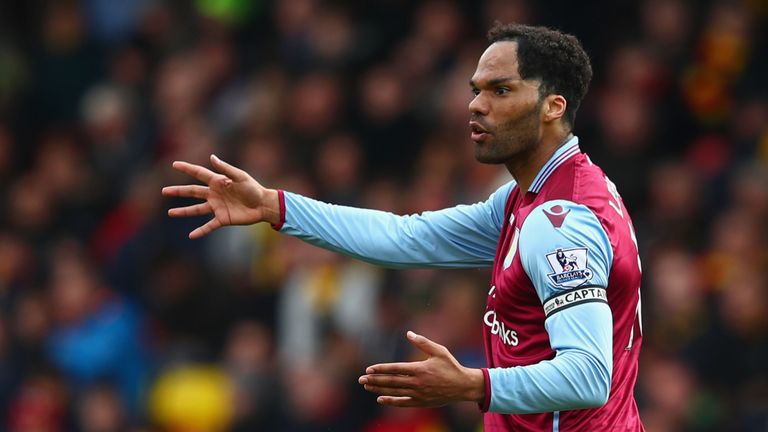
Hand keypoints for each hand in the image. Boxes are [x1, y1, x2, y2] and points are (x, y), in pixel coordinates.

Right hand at [162, 154, 280, 238]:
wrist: (263, 205)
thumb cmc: (253, 188)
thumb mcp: (240, 176)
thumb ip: (225, 169)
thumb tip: (211, 157)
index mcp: (218, 182)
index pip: (199, 174)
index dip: (187, 168)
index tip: (174, 164)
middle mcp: (215, 194)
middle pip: (193, 192)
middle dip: (178, 191)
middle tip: (164, 190)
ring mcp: (217, 207)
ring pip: (196, 209)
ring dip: (183, 211)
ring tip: (170, 212)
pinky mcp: (223, 219)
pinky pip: (209, 226)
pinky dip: (200, 231)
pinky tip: (191, 235)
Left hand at [358, 331, 484, 407]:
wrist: (463, 386)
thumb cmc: (451, 366)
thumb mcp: (439, 350)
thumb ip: (422, 342)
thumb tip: (408, 333)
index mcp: (420, 369)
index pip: (395, 369)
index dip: (381, 369)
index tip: (369, 369)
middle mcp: (417, 383)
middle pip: (391, 382)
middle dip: (375, 380)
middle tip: (361, 379)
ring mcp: (419, 394)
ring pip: (395, 392)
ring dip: (379, 390)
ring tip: (367, 387)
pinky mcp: (421, 402)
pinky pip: (403, 403)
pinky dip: (391, 401)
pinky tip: (380, 399)